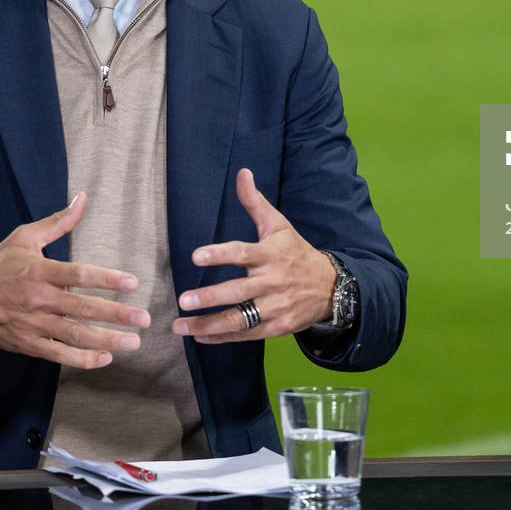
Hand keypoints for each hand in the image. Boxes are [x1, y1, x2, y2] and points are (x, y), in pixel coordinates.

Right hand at [0, 193, 149, 368]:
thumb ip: (58, 222)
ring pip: (75, 335)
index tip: (132, 283)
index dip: (107, 279)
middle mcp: (38, 299)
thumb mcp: (25, 237)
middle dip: (116, 314)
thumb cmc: (0, 264)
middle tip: (143, 319)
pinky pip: (59, 354)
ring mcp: (33, 324)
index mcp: (39, 271)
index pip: (78, 275)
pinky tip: (105, 358)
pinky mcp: (29, 343)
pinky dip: (82, 359)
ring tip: (133, 342)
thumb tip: (82, 198)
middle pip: (82, 308)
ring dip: (106, 340)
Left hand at [172, 169, 335, 342]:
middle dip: (209, 297)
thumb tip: (242, 172)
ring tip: (180, 325)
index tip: (196, 256)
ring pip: (239, 319)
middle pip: (238, 292)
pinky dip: (221, 337)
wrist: (330, 287)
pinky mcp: (276, 327)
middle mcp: (272, 282)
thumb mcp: (278, 225)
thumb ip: (255, 202)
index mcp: (270, 255)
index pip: (242, 253)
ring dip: (207, 324)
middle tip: (183, 299)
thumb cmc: (296, 252)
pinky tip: (199, 335)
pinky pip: (246, 335)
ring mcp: (275, 307)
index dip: (219, 255)